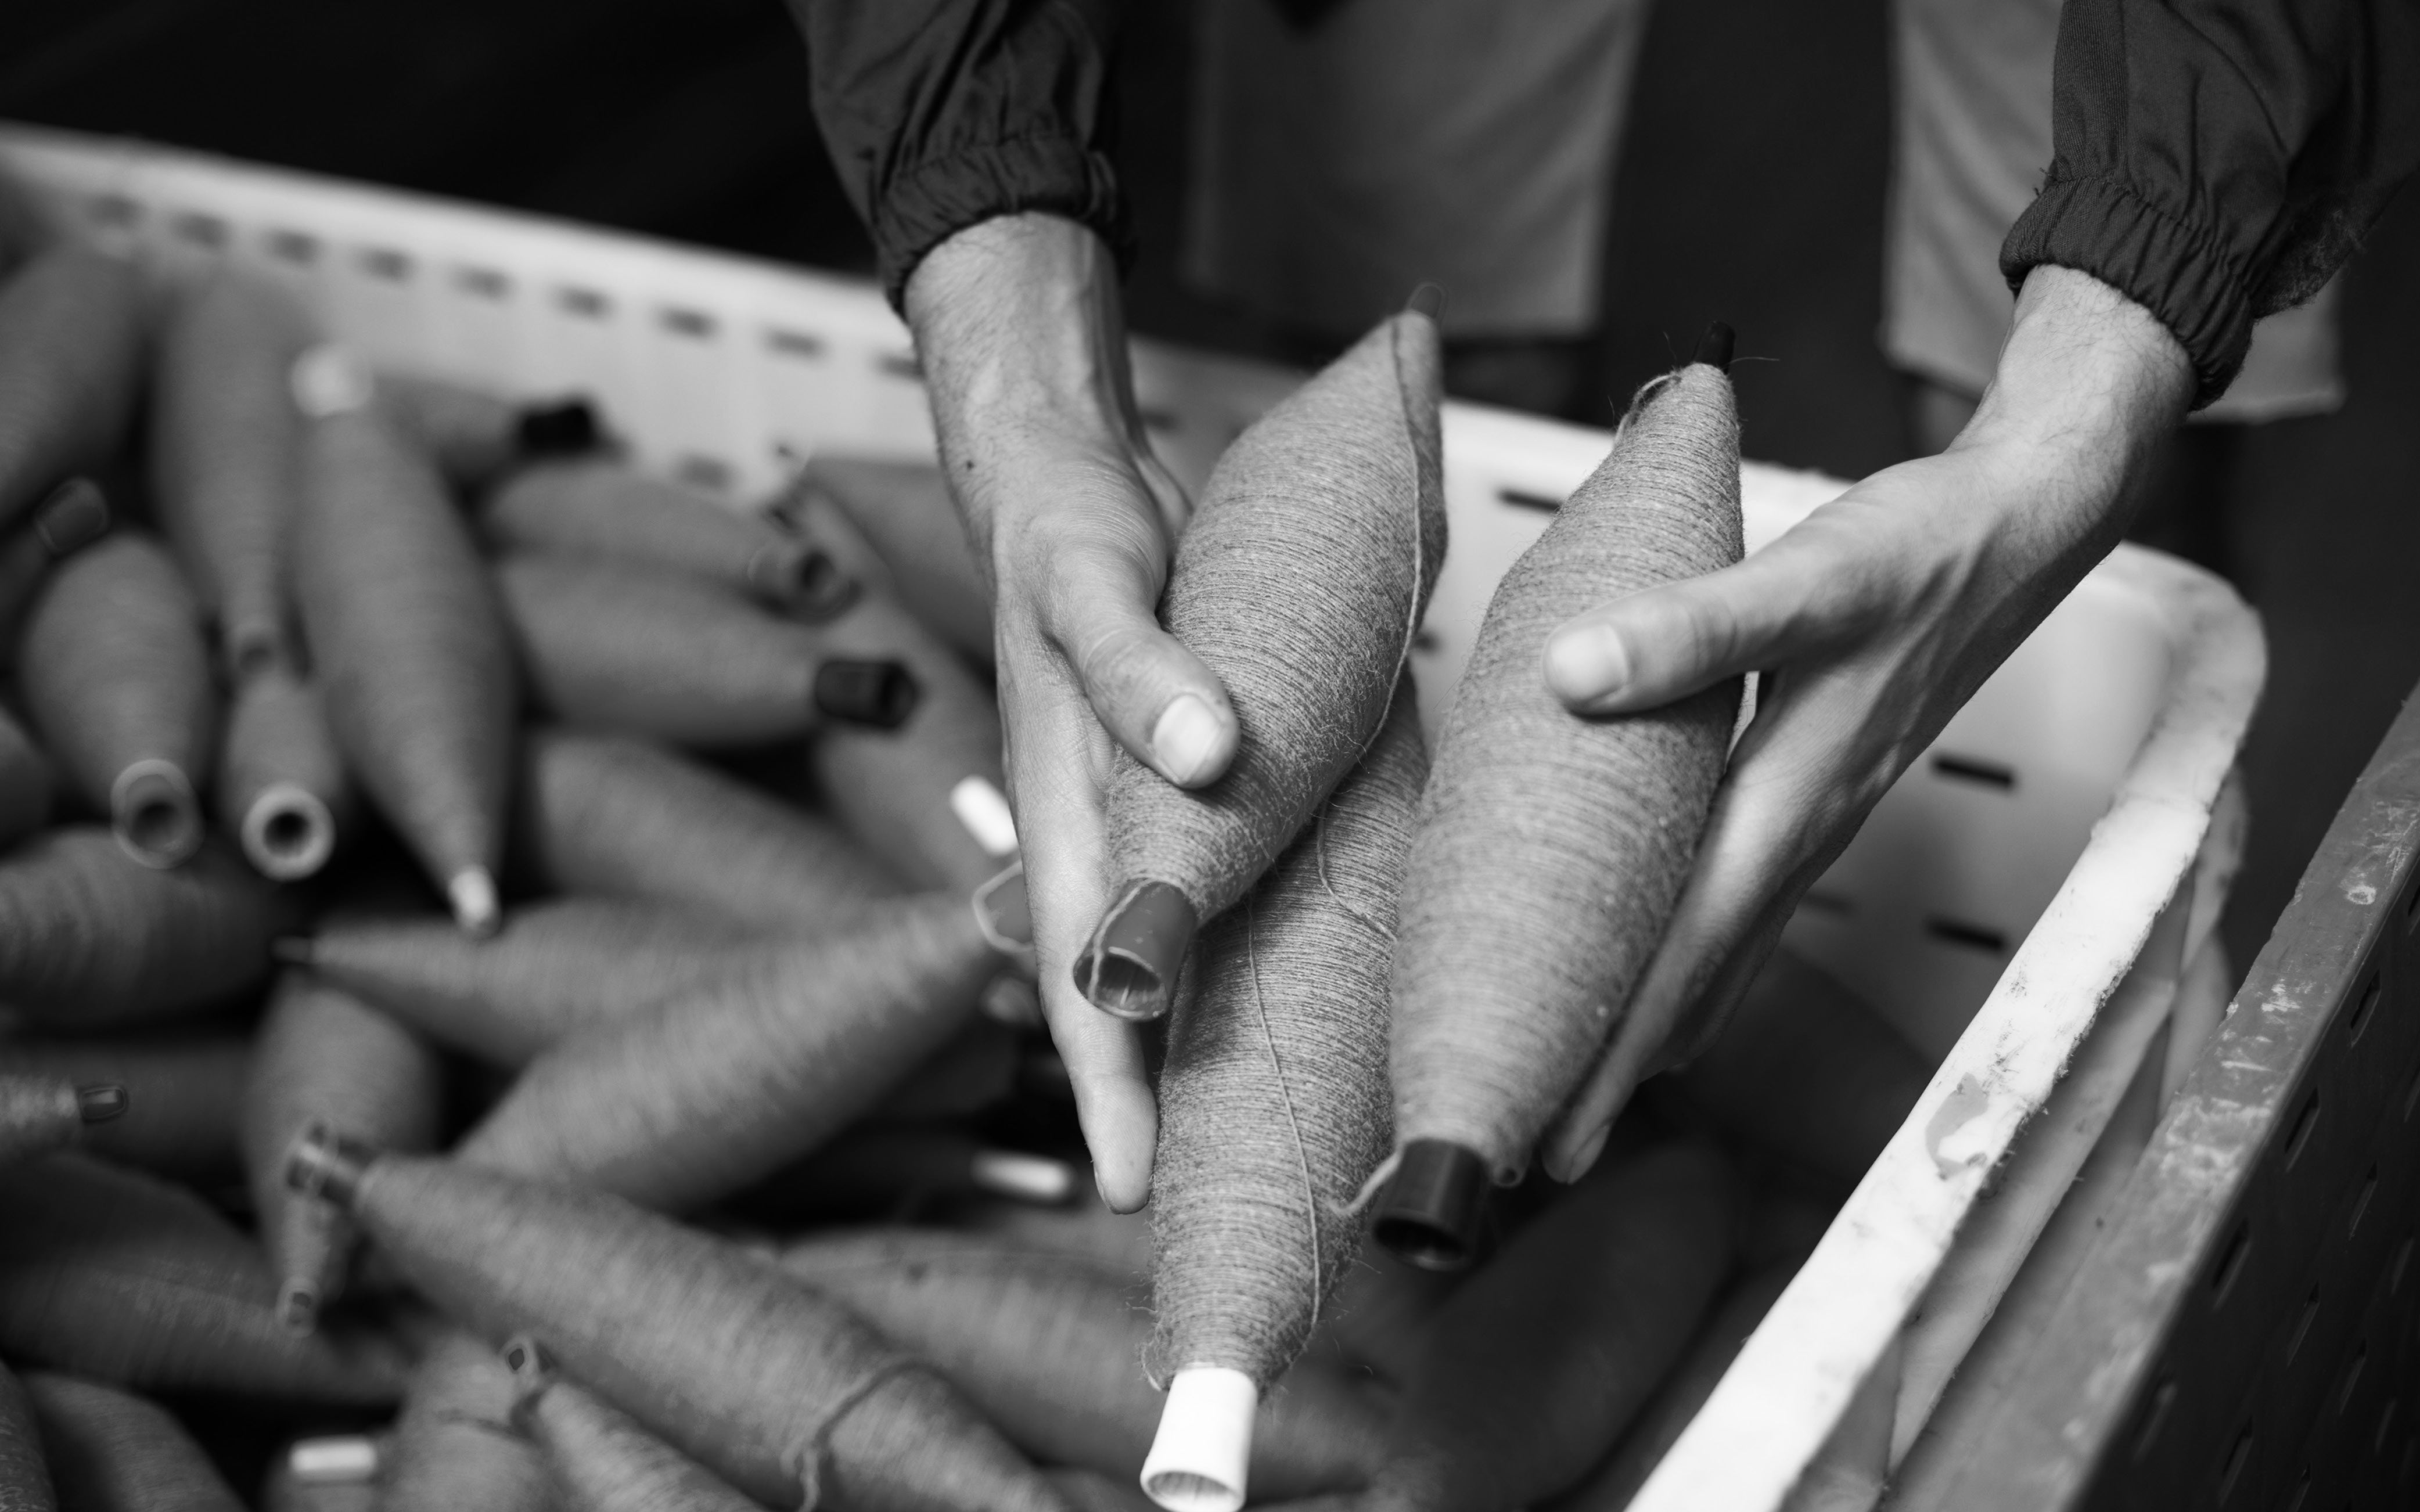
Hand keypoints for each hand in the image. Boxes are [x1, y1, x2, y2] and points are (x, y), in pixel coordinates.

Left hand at [905, 215, 1240, 1210]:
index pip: (1099, 978)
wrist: (1054, 468)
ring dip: (1118, 907)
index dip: (1115, 1089)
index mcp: (1092, 829)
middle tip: (1127, 1180)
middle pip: (1074, 941)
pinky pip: (1120, 647)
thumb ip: (1219, 820)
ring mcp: (1060, 697)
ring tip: (1142, 1014)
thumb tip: (1283, 911)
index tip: (1136, 1199)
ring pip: (1078, 824)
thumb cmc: (1125, 615)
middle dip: (1103, 1063)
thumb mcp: (1169, 725)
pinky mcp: (1074, 591)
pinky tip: (1214, 751)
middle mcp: (1066, 786)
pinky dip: (1164, 698)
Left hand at [1536, 266, 2194, 1179]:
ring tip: (1595, 1090)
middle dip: (1623, 1064)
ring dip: (1661, 1020)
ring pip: (1726, 945)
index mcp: (1790, 795)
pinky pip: (1748, 901)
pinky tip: (1681, 980)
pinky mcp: (1821, 788)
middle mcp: (1805, 827)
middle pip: (1701, 971)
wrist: (2024, 526)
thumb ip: (1691, 628)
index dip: (1617, 1041)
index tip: (1553, 1127)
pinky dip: (1706, 957)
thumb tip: (1567, 675)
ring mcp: (1818, 816)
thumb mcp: (1809, 576)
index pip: (1685, 946)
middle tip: (1541, 1151)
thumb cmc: (1917, 549)